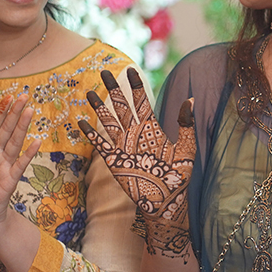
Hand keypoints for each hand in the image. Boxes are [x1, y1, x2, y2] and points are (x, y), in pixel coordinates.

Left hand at [0, 95, 40, 228]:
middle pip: (7, 130)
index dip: (1, 112)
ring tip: (29, 111)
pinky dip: (29, 154)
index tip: (8, 97)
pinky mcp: (11, 178)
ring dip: (22, 127)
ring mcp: (6, 164)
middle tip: (24, 96)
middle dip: (15, 113)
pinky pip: (20, 164)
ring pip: (15, 142)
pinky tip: (36, 142)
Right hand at [78, 69, 194, 241]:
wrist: (165, 201)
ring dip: (99, 106)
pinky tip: (81, 122)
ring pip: (108, 121)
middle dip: (113, 88)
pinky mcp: (114, 160)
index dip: (136, 86)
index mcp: (152, 129)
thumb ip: (186, 125)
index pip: (142, 101)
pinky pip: (100, 144)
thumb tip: (190, 101)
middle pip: (121, 106)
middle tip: (104, 71)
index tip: (130, 70)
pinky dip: (90, 133)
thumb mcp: (186, 149)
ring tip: (90, 91)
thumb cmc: (178, 177)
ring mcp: (123, 146)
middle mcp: (135, 134)